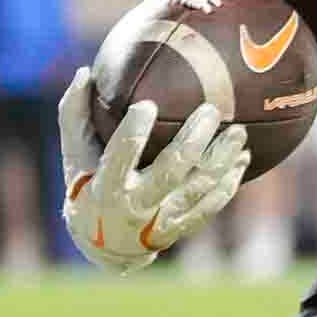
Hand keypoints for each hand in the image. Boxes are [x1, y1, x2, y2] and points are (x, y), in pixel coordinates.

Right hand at [56, 68, 249, 274]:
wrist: (104, 244)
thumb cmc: (86, 184)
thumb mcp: (73, 154)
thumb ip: (75, 114)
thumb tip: (85, 72)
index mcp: (106, 186)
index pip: (119, 157)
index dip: (134, 132)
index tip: (147, 105)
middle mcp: (137, 205)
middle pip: (171, 171)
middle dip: (194, 140)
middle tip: (211, 110)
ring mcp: (162, 219)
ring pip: (199, 188)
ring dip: (222, 159)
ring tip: (239, 132)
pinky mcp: (181, 227)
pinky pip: (211, 205)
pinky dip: (229, 182)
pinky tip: (243, 158)